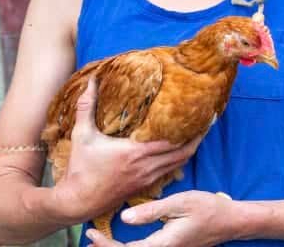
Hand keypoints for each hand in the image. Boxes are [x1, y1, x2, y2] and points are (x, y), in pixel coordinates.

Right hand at [50, 78, 203, 223]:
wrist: (76, 202)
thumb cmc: (80, 169)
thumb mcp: (82, 136)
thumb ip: (86, 108)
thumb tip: (90, 82)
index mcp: (137, 153)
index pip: (174, 141)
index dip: (192, 130)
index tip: (203, 117)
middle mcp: (146, 167)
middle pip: (183, 154)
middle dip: (198, 138)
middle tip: (208, 123)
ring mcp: (146, 179)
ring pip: (177, 165)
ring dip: (189, 150)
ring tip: (196, 134)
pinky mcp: (142, 187)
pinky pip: (167, 173)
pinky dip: (176, 162)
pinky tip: (177, 152)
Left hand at [85, 191, 238, 246]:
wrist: (230, 221)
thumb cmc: (208, 208)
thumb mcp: (180, 203)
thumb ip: (152, 211)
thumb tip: (124, 217)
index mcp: (163, 245)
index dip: (106, 245)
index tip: (90, 235)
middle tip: (89, 237)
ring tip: (100, 239)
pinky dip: (129, 246)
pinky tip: (123, 236)